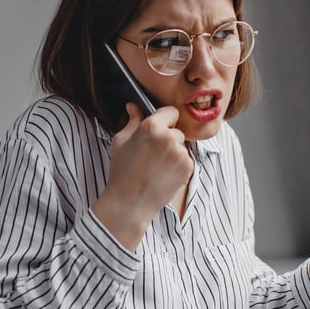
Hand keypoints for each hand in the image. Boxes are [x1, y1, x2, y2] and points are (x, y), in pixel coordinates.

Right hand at [92, 103, 192, 249]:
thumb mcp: (121, 141)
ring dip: (173, 153)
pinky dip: (178, 166)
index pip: (171, 112)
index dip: (165, 120)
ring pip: (182, 146)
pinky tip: (163, 175)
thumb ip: (132, 120)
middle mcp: (169, 137)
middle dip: (168, 138)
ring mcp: (181, 153)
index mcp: (152, 126)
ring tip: (156, 167)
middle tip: (152, 154)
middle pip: (176, 130)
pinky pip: (186, 160)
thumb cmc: (121, 171)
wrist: (129, 202)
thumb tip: (133, 106)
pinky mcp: (188, 168)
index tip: (159, 129)